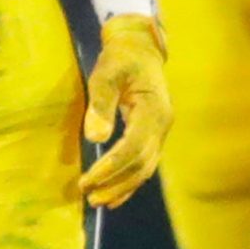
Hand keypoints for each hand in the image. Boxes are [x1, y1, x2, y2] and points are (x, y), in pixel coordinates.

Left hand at [79, 13, 171, 208]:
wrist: (141, 48)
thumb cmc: (121, 58)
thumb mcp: (107, 73)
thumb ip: (101, 103)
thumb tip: (95, 137)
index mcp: (153, 111)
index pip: (132, 148)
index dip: (110, 167)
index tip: (87, 180)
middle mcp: (162, 125)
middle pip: (141, 164)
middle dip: (115, 183)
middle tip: (89, 196)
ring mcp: (161, 132)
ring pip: (145, 169)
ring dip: (122, 187)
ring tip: (98, 201)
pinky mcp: (154, 135)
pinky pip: (145, 164)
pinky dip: (131, 182)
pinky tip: (114, 195)